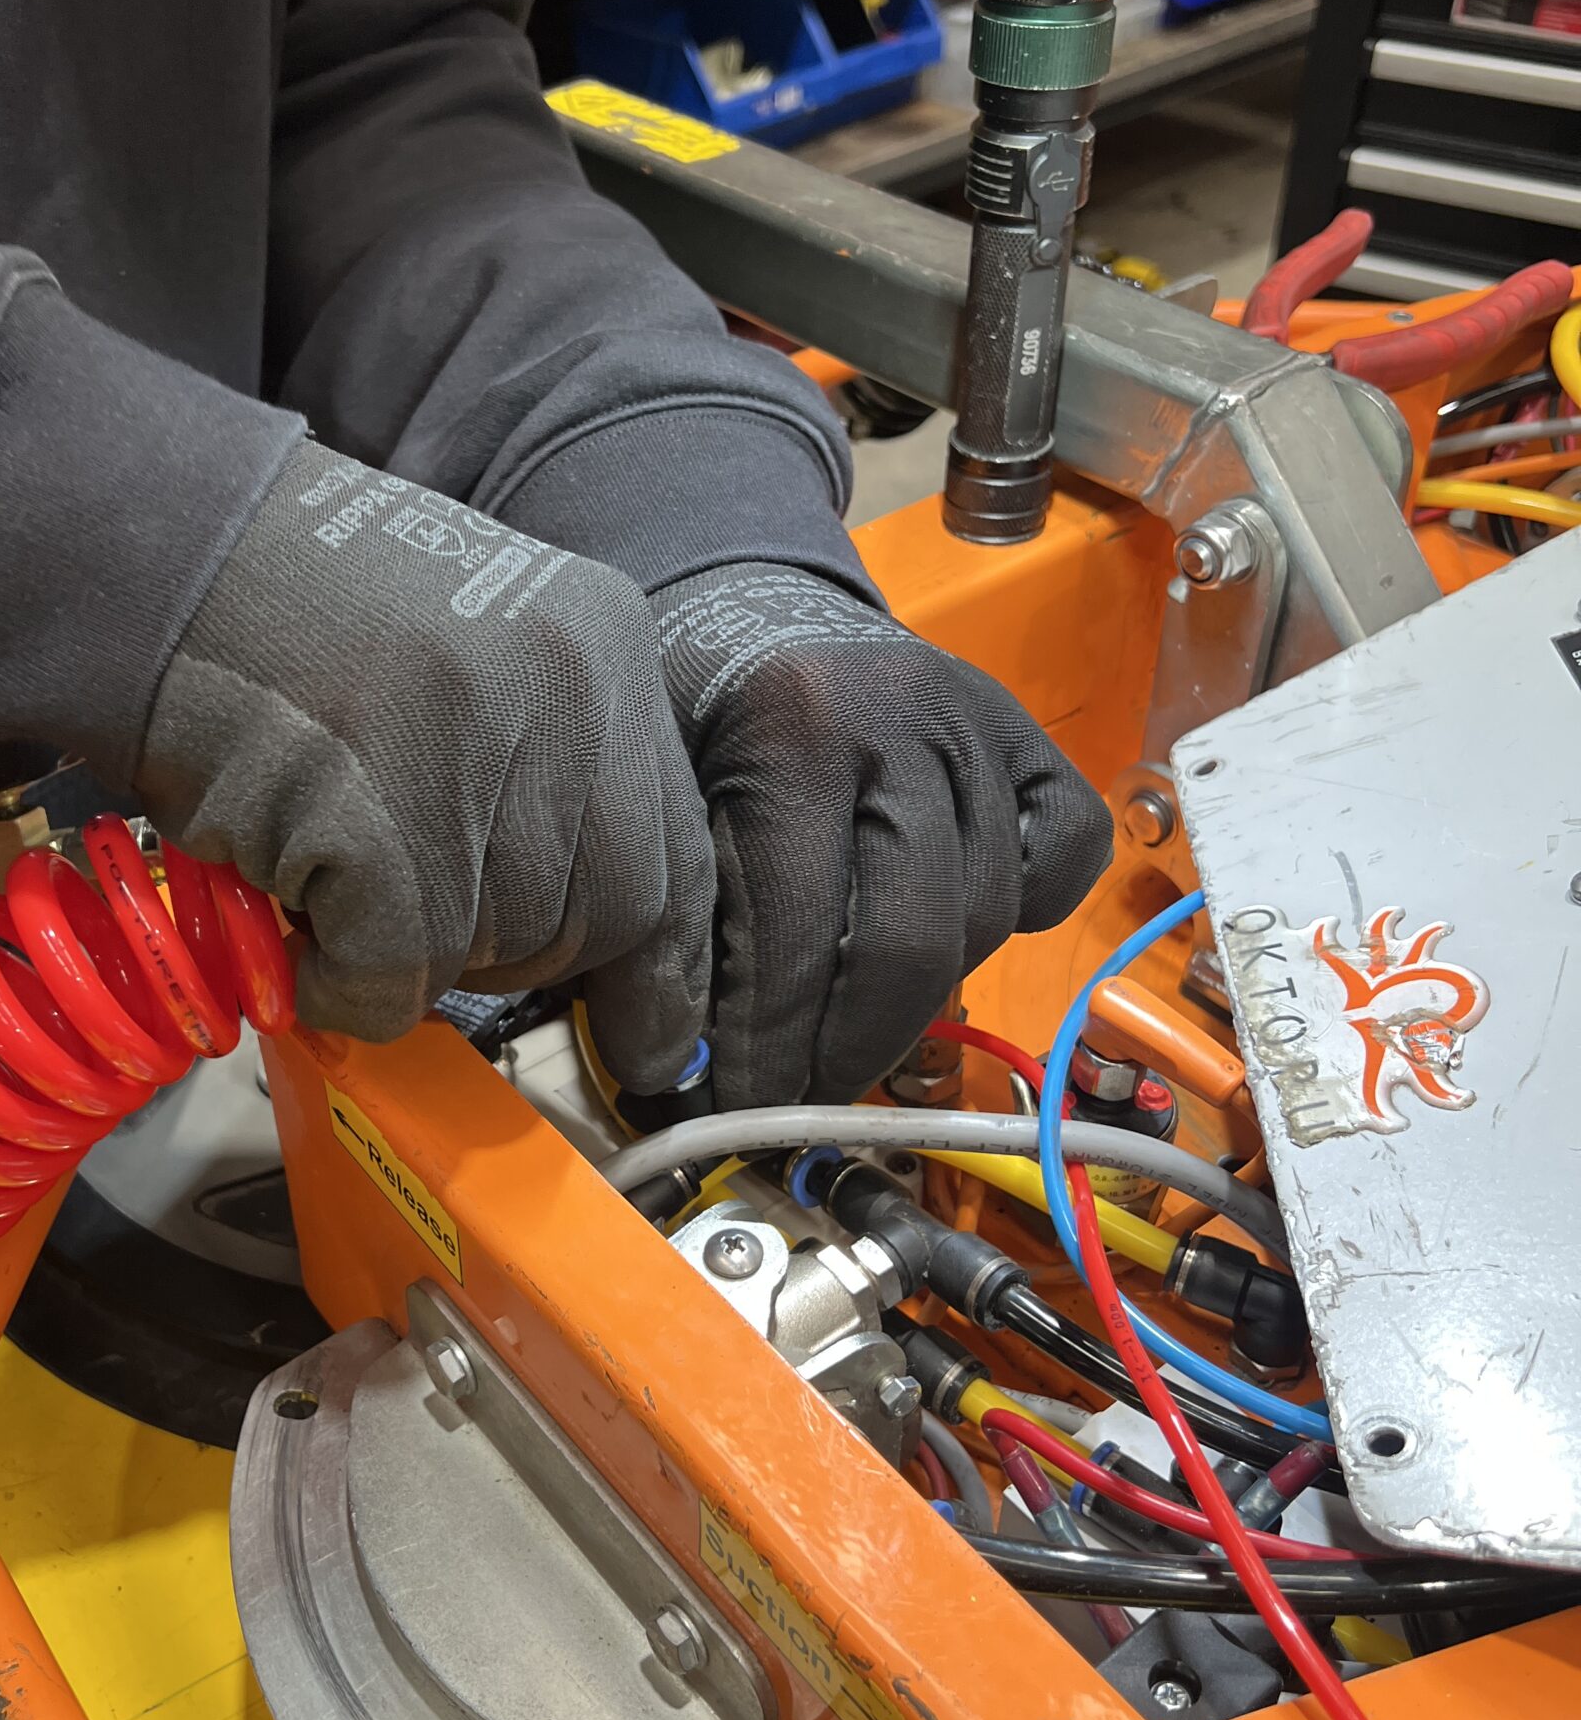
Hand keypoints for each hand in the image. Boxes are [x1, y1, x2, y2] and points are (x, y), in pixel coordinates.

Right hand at [136, 440, 714, 1088]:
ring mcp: (480, 751)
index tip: (652, 1041)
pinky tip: (296, 921)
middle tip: (421, 915)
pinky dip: (341, 980)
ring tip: (335, 872)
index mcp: (604, 645)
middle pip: (609, 913)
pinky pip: (401, 975)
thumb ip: (546, 767)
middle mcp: (568, 690)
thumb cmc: (290, 616)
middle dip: (519, 950)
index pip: (682, 847)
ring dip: (414, 951)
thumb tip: (580, 933)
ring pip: (501, 949)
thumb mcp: (474, 652)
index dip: (665, 963)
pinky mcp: (388, 822)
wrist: (154, 552)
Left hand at [649, 563, 1111, 1106]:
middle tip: (801, 1098)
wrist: (754, 611)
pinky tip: (952, 926)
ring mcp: (981, 722)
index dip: (770, 1047)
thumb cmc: (691, 711)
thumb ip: (681, 913)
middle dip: (848, 1048)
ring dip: (919, 996)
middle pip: (908, 941)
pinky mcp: (1034, 738)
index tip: (740, 1108)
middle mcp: (904, 716)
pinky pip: (1063, 856)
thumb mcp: (657, 792)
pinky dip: (1026, 906)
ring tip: (851, 1031)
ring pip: (984, 915)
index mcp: (795, 726)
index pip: (800, 934)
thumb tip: (691, 1069)